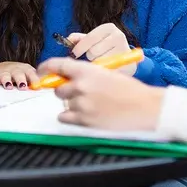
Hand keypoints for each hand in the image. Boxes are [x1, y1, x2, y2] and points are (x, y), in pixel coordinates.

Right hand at [0, 61, 38, 88]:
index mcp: (26, 70)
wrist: (2, 67)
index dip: (34, 79)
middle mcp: (15, 70)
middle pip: (19, 74)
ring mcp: (3, 73)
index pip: (31, 73)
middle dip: (21, 80)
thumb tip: (51, 91)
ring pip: (5, 76)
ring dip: (7, 81)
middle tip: (23, 87)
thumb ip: (36, 84)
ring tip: (8, 86)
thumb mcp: (28, 77)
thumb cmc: (19, 75)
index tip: (37, 86)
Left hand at [36, 56, 165, 130]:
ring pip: (63, 104)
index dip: (46, 68)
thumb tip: (69, 77)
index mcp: (87, 71)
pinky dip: (71, 117)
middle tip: (78, 93)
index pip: (57, 65)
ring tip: (89, 105)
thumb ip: (87, 75)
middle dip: (65, 90)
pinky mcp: (84, 121)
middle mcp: (80, 86)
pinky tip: (85, 115)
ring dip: (71, 104)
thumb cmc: (130, 90)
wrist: (145, 108)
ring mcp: (81, 104)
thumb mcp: (107, 74)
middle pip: (58, 88)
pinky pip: (65, 118)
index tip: (41, 72)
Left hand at [67, 23, 136, 74]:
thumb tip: (68, 39)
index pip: (90, 37)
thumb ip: (80, 39)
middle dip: (89, 57)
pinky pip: (107, 70)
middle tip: (93, 58)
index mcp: (108, 27)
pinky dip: (104, 72)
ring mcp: (124, 49)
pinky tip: (107, 69)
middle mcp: (118, 36)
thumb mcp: (93, 40)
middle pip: (93, 51)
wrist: (126, 59)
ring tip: (102, 62)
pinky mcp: (127, 63)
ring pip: (100, 61)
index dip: (80, 47)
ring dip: (97, 65)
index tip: (74, 54)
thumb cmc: (106, 48)